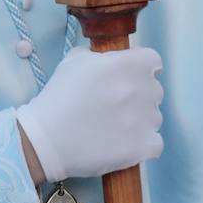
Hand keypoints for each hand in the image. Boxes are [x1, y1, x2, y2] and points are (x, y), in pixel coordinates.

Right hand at [16, 46, 163, 181]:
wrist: (46, 139)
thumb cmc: (58, 98)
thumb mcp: (73, 62)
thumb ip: (99, 56)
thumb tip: (112, 59)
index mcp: (124, 65)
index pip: (152, 60)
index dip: (143, 68)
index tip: (131, 78)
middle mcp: (139, 89)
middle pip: (154, 89)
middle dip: (140, 95)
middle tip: (117, 106)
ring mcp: (144, 119)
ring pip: (155, 117)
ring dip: (141, 120)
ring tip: (116, 128)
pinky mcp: (144, 146)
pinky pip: (156, 142)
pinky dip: (144, 144)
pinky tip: (124, 144)